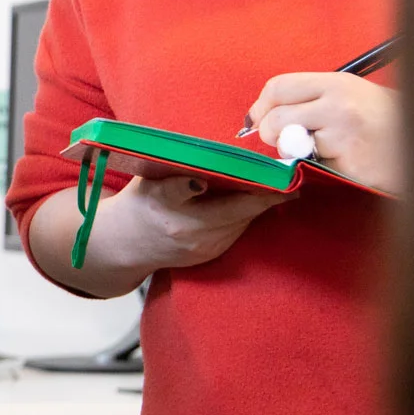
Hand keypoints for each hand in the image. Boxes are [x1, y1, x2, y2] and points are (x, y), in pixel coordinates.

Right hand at [97, 175, 284, 272]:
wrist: (125, 244)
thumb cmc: (140, 203)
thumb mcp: (148, 180)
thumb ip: (177, 172)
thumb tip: (215, 158)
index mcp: (164, 204)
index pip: (191, 188)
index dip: (218, 180)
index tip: (254, 175)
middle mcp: (186, 230)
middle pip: (236, 209)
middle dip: (265, 193)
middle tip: (288, 176)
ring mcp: (201, 247)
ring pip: (242, 220)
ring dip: (259, 203)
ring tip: (278, 185)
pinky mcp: (211, 256)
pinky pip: (238, 230)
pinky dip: (247, 214)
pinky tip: (255, 200)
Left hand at [248, 73, 400, 193]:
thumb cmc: (392, 122)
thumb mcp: (355, 96)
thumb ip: (315, 100)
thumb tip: (266, 113)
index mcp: (338, 83)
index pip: (278, 87)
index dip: (261, 106)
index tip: (258, 119)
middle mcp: (339, 105)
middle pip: (275, 118)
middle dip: (270, 134)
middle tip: (284, 142)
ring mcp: (344, 136)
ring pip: (290, 147)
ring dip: (296, 155)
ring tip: (326, 152)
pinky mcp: (349, 165)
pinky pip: (314, 169)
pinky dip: (321, 170)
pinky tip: (346, 165)